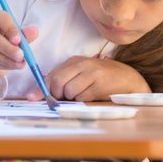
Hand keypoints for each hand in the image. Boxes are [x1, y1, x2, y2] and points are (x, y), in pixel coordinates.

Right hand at [0, 11, 37, 76]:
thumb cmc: (8, 41)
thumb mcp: (19, 37)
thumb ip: (25, 35)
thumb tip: (34, 31)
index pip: (0, 19)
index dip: (10, 29)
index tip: (19, 40)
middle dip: (8, 48)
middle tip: (21, 56)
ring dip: (7, 60)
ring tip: (20, 64)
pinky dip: (2, 66)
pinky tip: (12, 67)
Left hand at [27, 56, 151, 101]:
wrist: (129, 79)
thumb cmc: (102, 78)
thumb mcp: (81, 75)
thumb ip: (62, 81)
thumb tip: (36, 96)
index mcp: (74, 61)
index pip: (51, 74)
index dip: (42, 88)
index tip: (33, 98)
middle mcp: (82, 64)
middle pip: (57, 82)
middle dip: (57, 95)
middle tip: (64, 99)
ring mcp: (91, 73)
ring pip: (69, 91)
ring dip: (72, 99)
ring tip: (83, 94)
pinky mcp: (100, 84)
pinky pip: (82, 97)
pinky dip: (83, 101)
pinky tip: (92, 96)